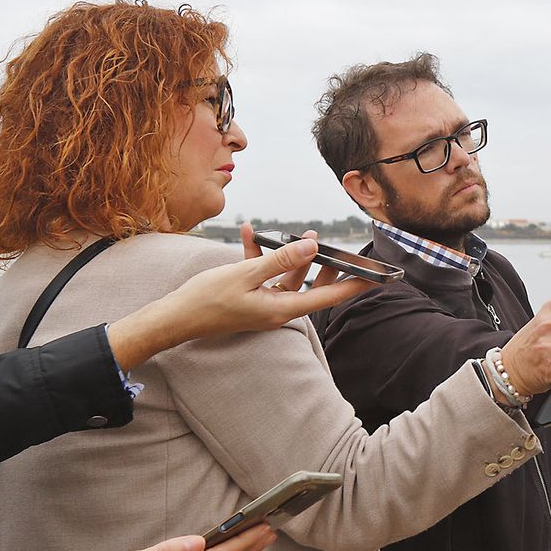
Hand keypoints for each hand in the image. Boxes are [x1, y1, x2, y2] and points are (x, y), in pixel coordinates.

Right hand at [106, 224, 373, 370]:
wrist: (173, 318)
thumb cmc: (206, 301)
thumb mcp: (245, 275)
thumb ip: (280, 260)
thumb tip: (312, 246)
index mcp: (282, 309)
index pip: (328, 297)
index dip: (354, 284)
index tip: (377, 276)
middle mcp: (278, 309)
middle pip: (314, 286)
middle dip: (327, 264)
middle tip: (339, 245)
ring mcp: (264, 303)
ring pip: (290, 277)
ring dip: (293, 254)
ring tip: (300, 232)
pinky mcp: (251, 296)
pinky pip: (265, 274)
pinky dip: (262, 255)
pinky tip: (251, 233)